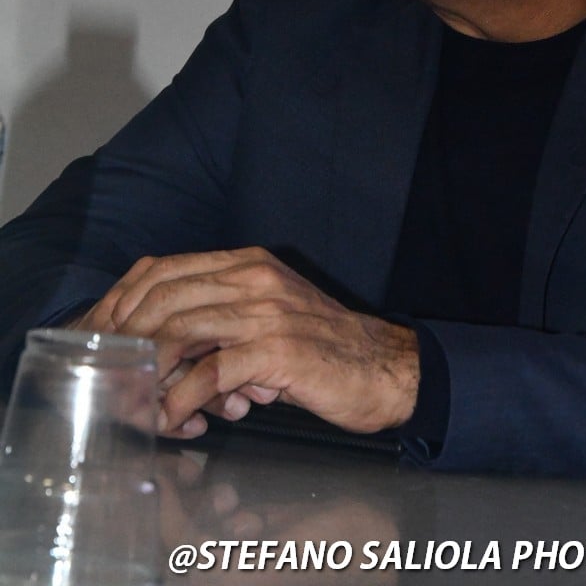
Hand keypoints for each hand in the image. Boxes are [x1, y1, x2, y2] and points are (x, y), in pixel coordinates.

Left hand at [93, 247, 419, 437]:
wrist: (384, 367)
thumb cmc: (323, 348)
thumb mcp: (267, 318)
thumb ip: (219, 323)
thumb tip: (162, 355)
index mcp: (248, 263)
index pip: (164, 268)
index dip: (124, 302)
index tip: (103, 338)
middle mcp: (253, 278)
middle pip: (163, 297)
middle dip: (126, 340)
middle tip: (110, 377)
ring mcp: (266, 312)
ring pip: (180, 332)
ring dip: (147, 373)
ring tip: (133, 403)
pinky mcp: (278, 351)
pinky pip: (211, 373)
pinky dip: (181, 399)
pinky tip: (170, 419)